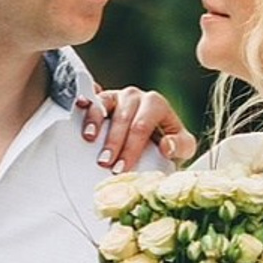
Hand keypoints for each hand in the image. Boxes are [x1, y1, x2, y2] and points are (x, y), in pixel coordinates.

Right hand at [81, 86, 196, 170]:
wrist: (153, 133)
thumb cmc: (166, 141)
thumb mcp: (182, 146)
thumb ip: (180, 146)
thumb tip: (166, 146)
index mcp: (156, 105)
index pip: (142, 126)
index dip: (131, 148)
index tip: (121, 167)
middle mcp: (136, 96)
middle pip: (123, 119)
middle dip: (113, 143)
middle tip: (105, 163)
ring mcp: (117, 95)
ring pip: (105, 105)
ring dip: (96, 122)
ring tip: (90, 139)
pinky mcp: (101, 97)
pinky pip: (92, 98)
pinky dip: (86, 103)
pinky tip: (80, 107)